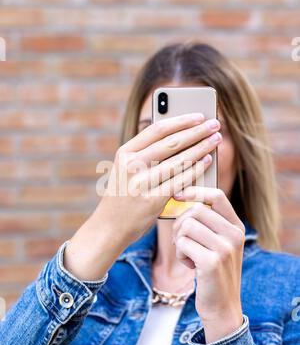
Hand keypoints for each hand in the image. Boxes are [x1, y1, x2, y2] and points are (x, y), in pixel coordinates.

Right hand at [64, 114, 221, 280]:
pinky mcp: (152, 201)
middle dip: (197, 131)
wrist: (108, 228)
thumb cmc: (123, 197)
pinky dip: (196, 169)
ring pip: (179, 160)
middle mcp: (131, 165)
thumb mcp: (125, 171)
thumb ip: (145, 155)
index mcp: (124, 153)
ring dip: (201, 147)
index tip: (199, 116)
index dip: (180, 120)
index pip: (156, 129)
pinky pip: (180, 181)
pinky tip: (207, 161)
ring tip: (216, 139)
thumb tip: (180, 137)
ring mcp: (141, 183)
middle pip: (171, 142)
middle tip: (215, 123)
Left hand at [172, 187, 244, 343]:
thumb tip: (181, 196)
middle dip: (180, 223)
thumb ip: (208, 223)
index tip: (178, 195)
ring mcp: (225, 248)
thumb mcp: (218, 244)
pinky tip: (191, 266)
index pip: (217, 195)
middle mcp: (234, 235)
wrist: (222, 307)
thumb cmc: (213, 273)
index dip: (195, 191)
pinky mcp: (212, 262)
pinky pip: (183, 244)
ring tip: (188, 255)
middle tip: (181, 241)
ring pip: (187, 225)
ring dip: (179, 241)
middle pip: (196, 209)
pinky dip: (180, 254)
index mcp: (237, 227)